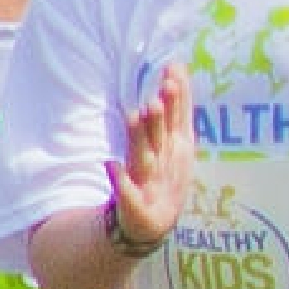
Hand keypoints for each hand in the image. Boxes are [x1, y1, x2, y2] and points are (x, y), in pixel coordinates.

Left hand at [102, 70, 201, 261]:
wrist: (152, 224)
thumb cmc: (163, 176)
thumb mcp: (175, 142)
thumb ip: (176, 106)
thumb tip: (176, 65)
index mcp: (178, 148)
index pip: (178, 118)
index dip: (178, 97)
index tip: (172, 71)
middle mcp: (166, 163)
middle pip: (163, 135)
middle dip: (163, 114)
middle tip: (163, 89)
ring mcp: (151, 184)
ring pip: (144, 157)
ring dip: (142, 138)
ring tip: (137, 114)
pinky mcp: (136, 206)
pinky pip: (126, 192)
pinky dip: (120, 180)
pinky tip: (110, 164)